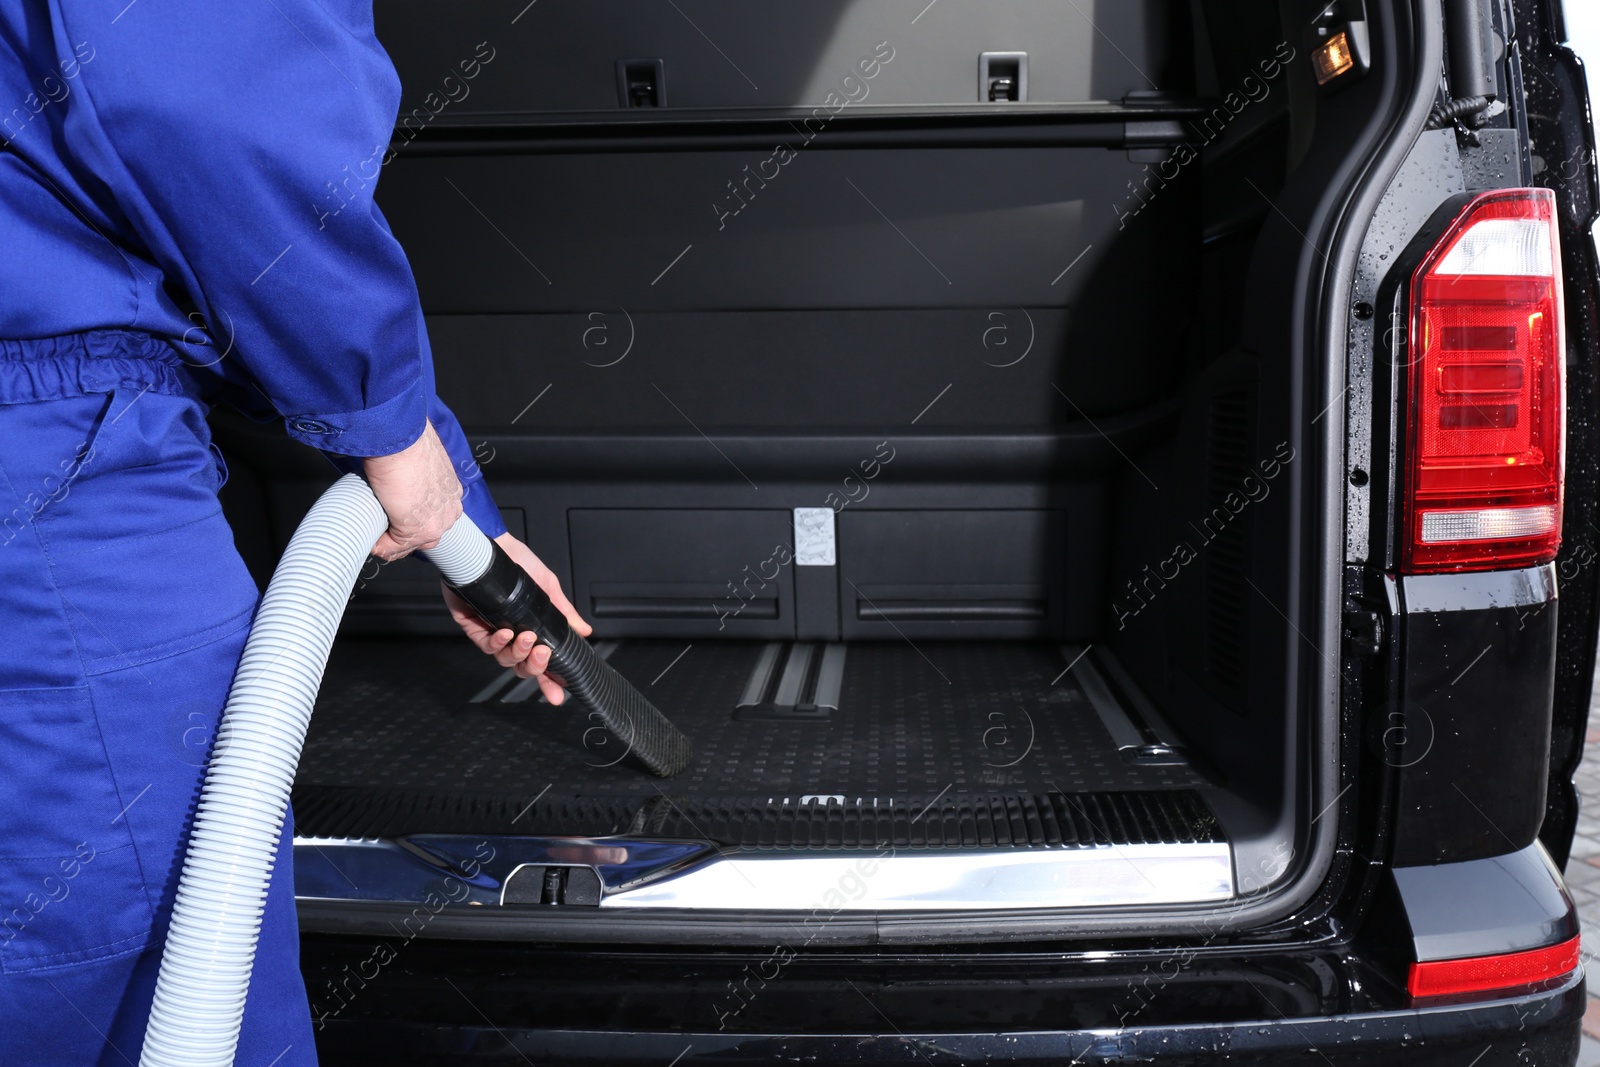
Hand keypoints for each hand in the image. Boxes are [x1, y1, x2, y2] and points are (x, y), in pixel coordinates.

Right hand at [362, 419, 462, 559]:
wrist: (399, 440)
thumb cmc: (406, 442)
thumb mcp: (419, 459)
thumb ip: (417, 473)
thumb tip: (400, 478)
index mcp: (451, 491)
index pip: (435, 519)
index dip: (412, 523)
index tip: (395, 521)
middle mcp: (449, 509)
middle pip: (426, 536)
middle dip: (403, 537)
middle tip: (383, 532)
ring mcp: (436, 522)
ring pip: (411, 544)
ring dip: (390, 543)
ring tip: (374, 537)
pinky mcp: (417, 529)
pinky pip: (394, 547)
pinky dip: (379, 545)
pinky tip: (370, 539)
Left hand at [443, 532, 592, 704]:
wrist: (491, 546)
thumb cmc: (516, 563)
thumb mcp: (547, 588)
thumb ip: (564, 613)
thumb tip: (584, 631)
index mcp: (530, 630)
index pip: (541, 662)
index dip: (549, 681)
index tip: (558, 695)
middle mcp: (511, 636)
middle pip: (522, 667)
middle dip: (535, 667)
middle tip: (543, 654)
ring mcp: (492, 632)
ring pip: (505, 659)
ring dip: (518, 653)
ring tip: (527, 638)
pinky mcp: (472, 626)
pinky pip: (485, 645)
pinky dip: (497, 642)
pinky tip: (507, 632)